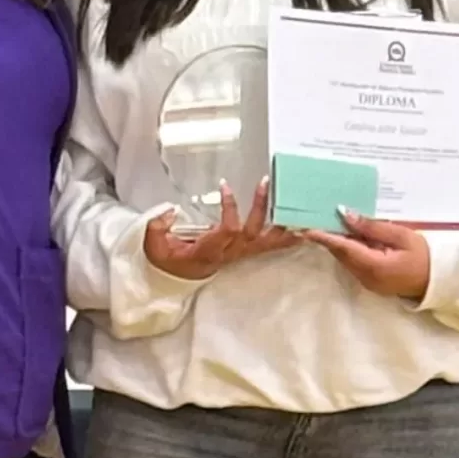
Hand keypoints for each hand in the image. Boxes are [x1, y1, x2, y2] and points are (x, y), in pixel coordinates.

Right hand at [143, 181, 300, 281]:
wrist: (180, 275)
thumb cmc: (168, 258)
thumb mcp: (154, 245)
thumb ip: (158, 227)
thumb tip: (170, 210)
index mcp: (210, 249)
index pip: (227, 229)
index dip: (229, 208)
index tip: (226, 186)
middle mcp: (230, 252)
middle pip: (252, 231)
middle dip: (260, 207)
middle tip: (266, 182)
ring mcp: (241, 253)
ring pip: (266, 240)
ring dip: (282, 223)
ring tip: (296, 206)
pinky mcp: (247, 251)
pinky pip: (271, 245)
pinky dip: (288, 238)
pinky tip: (304, 229)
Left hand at [305, 210, 432, 301]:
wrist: (438, 280)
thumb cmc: (424, 255)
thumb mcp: (401, 236)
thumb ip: (372, 227)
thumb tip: (347, 215)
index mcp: (374, 266)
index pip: (343, 248)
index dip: (324, 237)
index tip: (307, 228)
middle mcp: (366, 277)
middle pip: (341, 255)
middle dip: (328, 237)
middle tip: (317, 218)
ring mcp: (368, 282)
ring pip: (346, 259)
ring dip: (338, 243)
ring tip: (330, 222)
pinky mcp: (371, 281)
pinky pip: (354, 263)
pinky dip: (349, 250)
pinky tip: (349, 235)